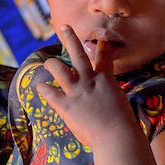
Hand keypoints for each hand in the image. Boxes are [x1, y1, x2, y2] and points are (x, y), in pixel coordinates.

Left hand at [36, 26, 135, 149]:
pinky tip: (40, 86)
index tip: (99, 37)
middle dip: (71, 39)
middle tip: (65, 28)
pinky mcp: (65, 106)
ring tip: (47, 62)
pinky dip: (44, 88)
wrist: (116, 137)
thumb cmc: (124, 125)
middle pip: (78, 54)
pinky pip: (49, 93)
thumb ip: (110, 94)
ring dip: (51, 63)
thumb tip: (107, 96)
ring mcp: (76, 92)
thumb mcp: (120, 102)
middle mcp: (89, 81)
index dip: (101, 46)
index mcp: (106, 80)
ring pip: (59, 69)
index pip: (104, 57)